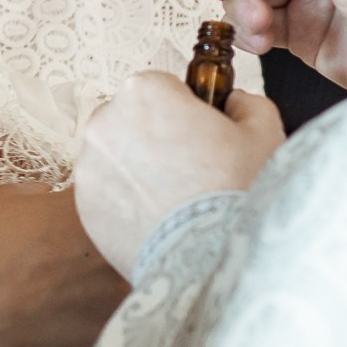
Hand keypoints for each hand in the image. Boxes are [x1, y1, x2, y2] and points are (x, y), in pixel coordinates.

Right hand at [0, 184, 127, 346]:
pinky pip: (123, 310)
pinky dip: (110, 306)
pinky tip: (87, 306)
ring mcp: (118, 286)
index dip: (107, 201)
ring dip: (121, 272)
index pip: (118, 194)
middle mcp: (116, 242)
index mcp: (94, 206)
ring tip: (92, 279)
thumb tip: (52, 195)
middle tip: (94, 245)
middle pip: (135, 235)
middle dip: (121, 236)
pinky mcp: (110, 322)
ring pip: (136, 273)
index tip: (96, 207)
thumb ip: (41, 192)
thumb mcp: (7, 199)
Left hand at [75, 73, 283, 277]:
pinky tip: (160, 218)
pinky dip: (128, 201)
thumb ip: (246, 104)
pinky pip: (108, 194)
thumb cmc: (236, 192)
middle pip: (133, 120)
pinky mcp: (84, 207)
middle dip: (156, 137)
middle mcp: (105, 122)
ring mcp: (88, 167)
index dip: (186, 110)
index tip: (201, 134)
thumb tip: (235, 103)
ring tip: (177, 198)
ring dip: (140, 169)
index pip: (162, 87)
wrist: (212, 260)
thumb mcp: (262, 133)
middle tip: (192, 168)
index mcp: (144, 92)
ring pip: (117, 157)